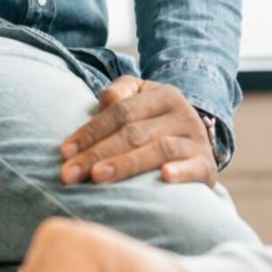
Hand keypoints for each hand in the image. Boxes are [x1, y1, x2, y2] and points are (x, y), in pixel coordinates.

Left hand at [59, 76, 216, 186]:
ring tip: (98, 176)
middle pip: (134, 133)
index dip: (90, 132)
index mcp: (162, 95)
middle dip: (97, 154)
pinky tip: (165, 177)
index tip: (65, 153)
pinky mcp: (207, 166)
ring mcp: (196, 140)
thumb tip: (105, 104)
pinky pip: (195, 167)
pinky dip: (181, 172)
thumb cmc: (155, 122)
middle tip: (71, 174)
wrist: (197, 141)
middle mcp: (182, 114)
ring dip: (126, 164)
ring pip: (159, 149)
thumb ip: (119, 94)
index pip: (121, 112)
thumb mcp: (139, 99)